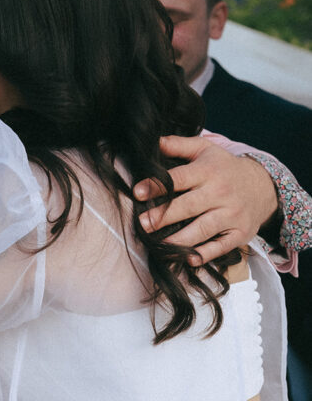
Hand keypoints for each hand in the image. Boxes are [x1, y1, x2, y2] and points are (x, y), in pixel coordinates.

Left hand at [133, 135, 278, 264]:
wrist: (263, 187)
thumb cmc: (225, 168)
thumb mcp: (205, 150)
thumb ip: (178, 145)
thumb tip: (153, 141)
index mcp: (209, 171)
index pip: (179, 178)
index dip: (158, 186)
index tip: (138, 193)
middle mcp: (221, 193)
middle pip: (188, 206)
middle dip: (164, 216)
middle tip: (143, 224)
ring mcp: (232, 214)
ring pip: (202, 229)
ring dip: (179, 240)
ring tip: (159, 246)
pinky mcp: (240, 233)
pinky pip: (221, 246)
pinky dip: (205, 254)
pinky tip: (189, 259)